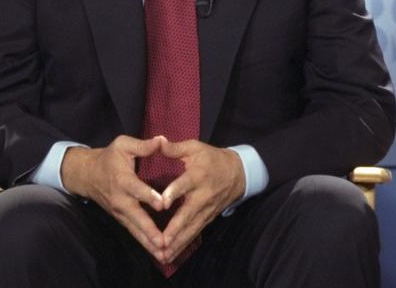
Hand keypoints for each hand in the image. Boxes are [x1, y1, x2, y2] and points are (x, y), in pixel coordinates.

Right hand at [60, 136, 168, 260]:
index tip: (162, 204)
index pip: (136, 189)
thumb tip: (162, 141)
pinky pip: (134, 232)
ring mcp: (120, 212)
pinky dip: (145, 244)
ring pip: (135, 230)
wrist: (87, 174)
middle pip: (136, 217)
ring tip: (164, 256)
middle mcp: (121, 199)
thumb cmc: (109, 157)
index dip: (148, 196)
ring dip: (148, 243)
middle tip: (163, 243)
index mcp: (122, 179)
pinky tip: (158, 254)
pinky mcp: (121, 219)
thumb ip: (142, 146)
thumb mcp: (122, 145)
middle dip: (149, 230)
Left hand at [158, 139, 245, 262]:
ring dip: (178, 242)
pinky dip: (184, 244)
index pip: (185, 185)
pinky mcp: (208, 218)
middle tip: (161, 241)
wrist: (238, 173)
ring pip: (192, 228)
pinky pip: (195, 232)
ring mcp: (207, 210)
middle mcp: (203, 196)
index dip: (175, 192)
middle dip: (175, 229)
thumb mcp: (195, 148)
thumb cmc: (211, 158)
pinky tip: (172, 254)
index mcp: (198, 176)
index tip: (163, 202)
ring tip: (163, 254)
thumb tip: (157, 141)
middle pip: (188, 214)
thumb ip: (175, 148)